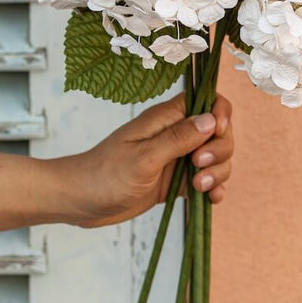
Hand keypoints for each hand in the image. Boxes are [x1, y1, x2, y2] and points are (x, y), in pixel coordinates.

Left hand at [55, 93, 233, 227]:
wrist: (81, 201)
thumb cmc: (105, 175)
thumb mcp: (143, 158)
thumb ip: (178, 139)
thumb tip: (211, 119)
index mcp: (166, 118)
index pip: (206, 101)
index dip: (220, 114)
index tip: (217, 133)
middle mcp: (175, 134)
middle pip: (217, 131)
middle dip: (220, 149)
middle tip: (198, 166)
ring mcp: (177, 157)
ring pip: (216, 157)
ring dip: (218, 172)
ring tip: (199, 187)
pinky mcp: (176, 180)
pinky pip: (206, 179)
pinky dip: (214, 188)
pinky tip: (210, 199)